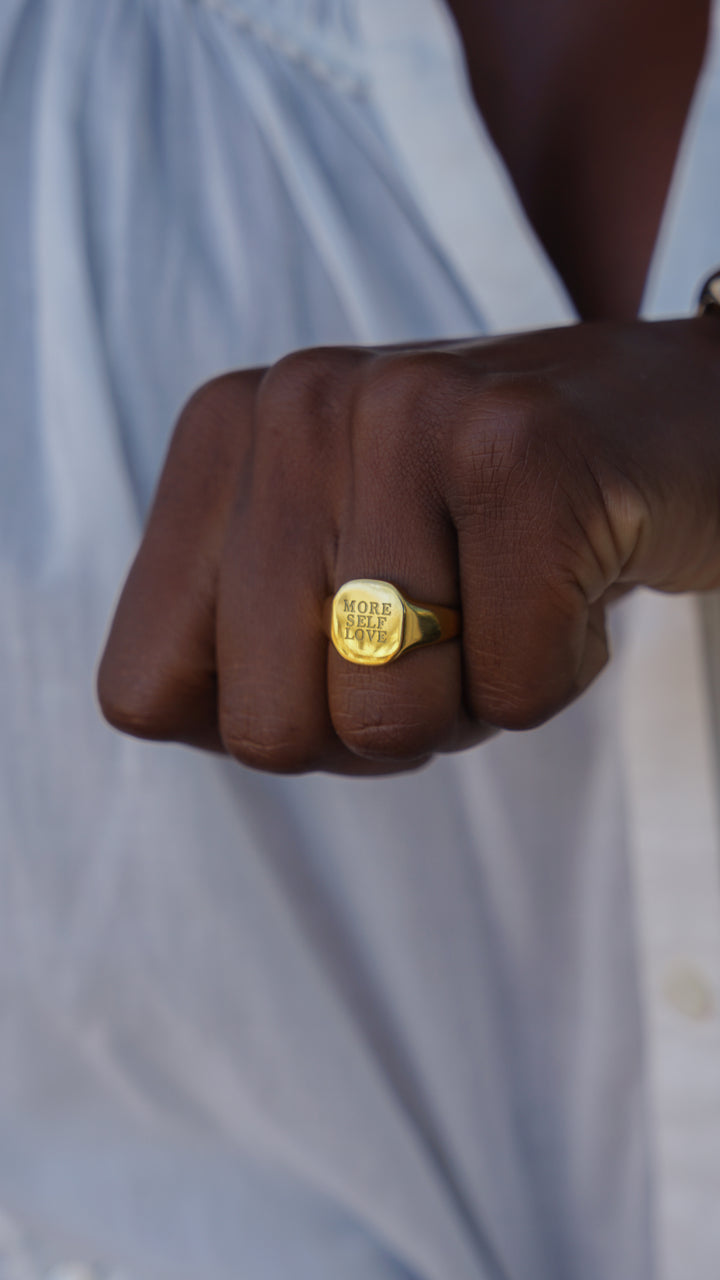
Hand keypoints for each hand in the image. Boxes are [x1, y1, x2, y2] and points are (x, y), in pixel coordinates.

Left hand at [97, 318, 719, 773]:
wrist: (671, 419)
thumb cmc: (486, 519)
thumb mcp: (328, 550)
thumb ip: (241, 633)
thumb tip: (226, 732)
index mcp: (221, 436)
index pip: (143, 692)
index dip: (259, 725)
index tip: (340, 666)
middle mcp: (294, 407)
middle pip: (266, 732)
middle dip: (374, 729)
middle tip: (446, 637)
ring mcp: (405, 416)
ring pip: (388, 721)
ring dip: (471, 701)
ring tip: (510, 596)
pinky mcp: (521, 451)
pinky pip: (513, 691)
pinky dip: (558, 673)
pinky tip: (574, 578)